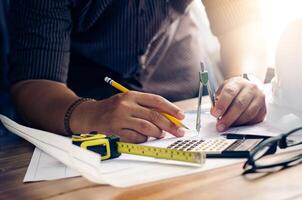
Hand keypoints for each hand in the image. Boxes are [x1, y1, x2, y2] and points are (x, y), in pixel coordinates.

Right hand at [71, 91, 185, 142]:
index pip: (156, 101)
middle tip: (179, 132)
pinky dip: (144, 139)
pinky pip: (136, 137)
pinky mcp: (115, 129)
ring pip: (147, 127)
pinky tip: (145, 137)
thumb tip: (169, 118)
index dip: (171, 109)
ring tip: (161, 134)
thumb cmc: (114, 108)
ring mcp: (120, 117)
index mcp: (132, 95)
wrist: (92, 114)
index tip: (181, 116)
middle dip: (170, 125)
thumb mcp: (129, 101)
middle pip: (154, 115)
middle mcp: (126, 105)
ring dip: (157, 133)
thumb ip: (146, 107)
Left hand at [210, 77, 265, 131]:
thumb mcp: (222, 90)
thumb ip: (217, 101)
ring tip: (227, 127)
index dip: (222, 104)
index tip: (215, 114)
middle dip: (228, 118)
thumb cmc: (233, 90)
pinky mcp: (263, 109)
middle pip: (239, 105)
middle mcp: (250, 88)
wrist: (246, 88)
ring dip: (236, 123)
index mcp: (237, 82)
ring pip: (248, 113)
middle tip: (220, 126)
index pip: (229, 92)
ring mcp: (259, 98)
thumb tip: (215, 112)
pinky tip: (236, 125)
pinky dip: (244, 125)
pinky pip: (254, 119)